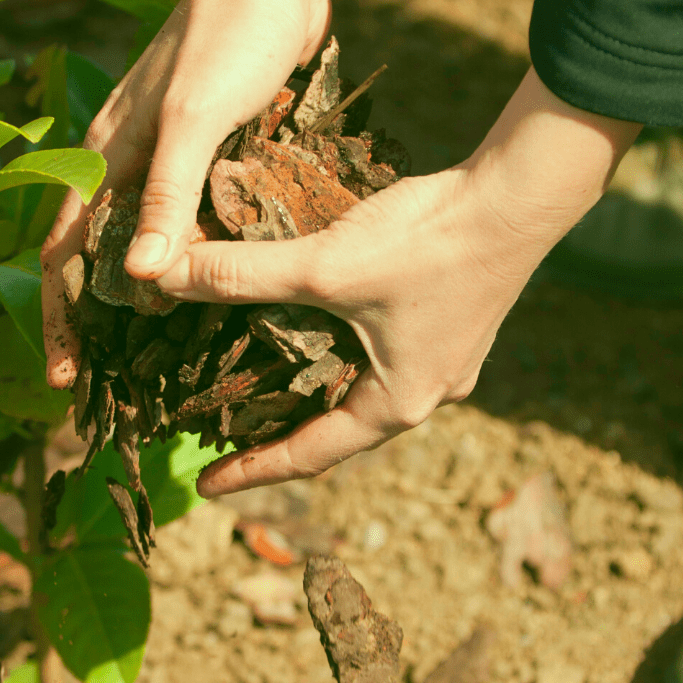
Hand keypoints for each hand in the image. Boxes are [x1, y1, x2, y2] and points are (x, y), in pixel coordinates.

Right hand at [40, 0, 331, 388]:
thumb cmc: (226, 36)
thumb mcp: (191, 120)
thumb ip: (164, 194)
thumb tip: (139, 278)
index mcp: (105, 156)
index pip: (65, 254)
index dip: (61, 319)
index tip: (67, 378)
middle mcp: (130, 165)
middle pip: (102, 258)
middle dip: (102, 321)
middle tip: (116, 382)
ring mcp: (172, 163)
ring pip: (150, 244)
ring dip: (153, 295)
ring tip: (166, 355)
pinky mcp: (212, 158)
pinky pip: (194, 222)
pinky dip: (198, 260)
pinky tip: (219, 291)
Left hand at [155, 68, 640, 495]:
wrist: (518, 198)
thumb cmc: (431, 243)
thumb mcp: (326, 267)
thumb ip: (242, 274)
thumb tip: (164, 275)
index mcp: (398, 405)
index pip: (309, 456)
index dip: (252, 472)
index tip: (206, 484)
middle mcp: (424, 395)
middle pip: (336, 432)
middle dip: (280, 436)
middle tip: (225, 438)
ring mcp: (440, 362)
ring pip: (358, 393)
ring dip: (310, 394)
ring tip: (260, 390)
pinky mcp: (445, 326)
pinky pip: (378, 358)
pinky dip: (336, 357)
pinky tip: (312, 332)